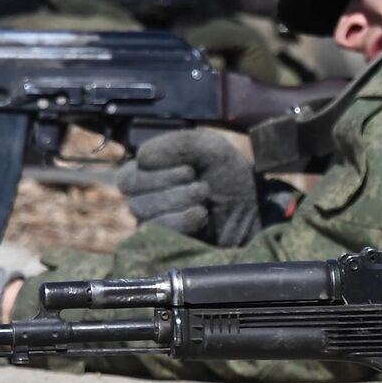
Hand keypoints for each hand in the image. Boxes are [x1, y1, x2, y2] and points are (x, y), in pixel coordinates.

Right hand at [115, 130, 260, 246]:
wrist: (251, 209)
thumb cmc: (228, 175)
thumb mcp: (209, 147)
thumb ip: (177, 144)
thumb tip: (142, 158)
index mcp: (150, 167)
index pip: (132, 165)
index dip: (159, 165)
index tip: (189, 165)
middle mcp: (143, 191)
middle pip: (129, 185)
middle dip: (166, 180)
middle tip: (197, 179)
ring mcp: (150, 217)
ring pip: (140, 207)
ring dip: (177, 198)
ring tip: (203, 194)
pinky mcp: (161, 238)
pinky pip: (156, 228)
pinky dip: (180, 219)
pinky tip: (200, 214)